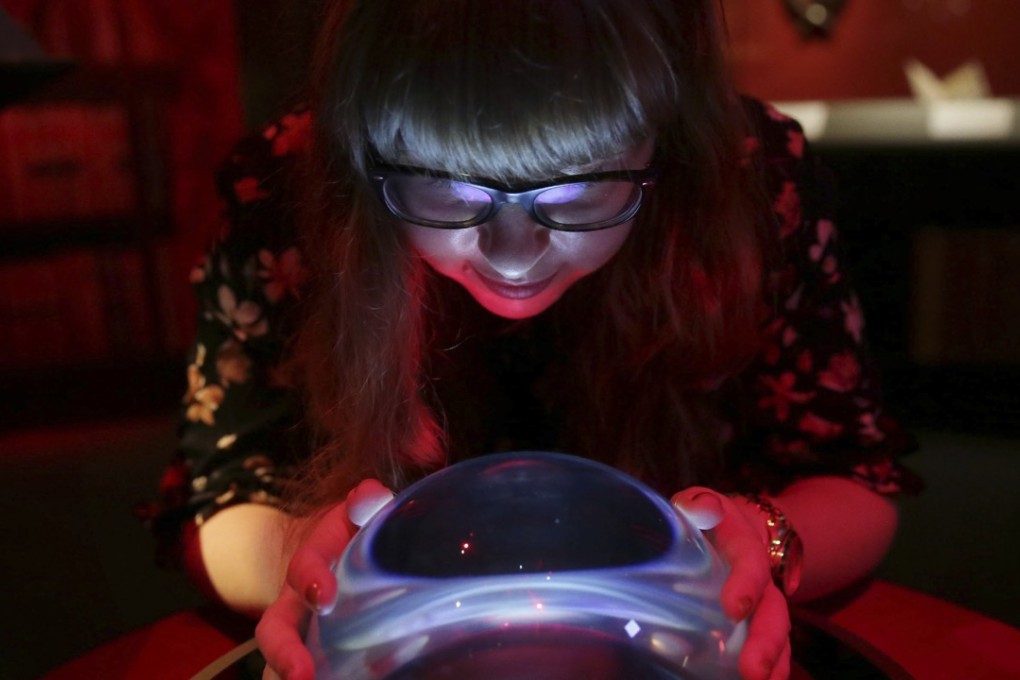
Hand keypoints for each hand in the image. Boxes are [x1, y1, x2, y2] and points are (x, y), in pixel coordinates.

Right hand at [256, 479, 393, 679]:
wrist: (351, 552)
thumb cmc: (357, 531)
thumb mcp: (359, 512)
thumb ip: (365, 501)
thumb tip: (372, 495)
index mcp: (311, 563)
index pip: (302, 569)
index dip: (310, 580)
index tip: (324, 596)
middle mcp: (298, 604)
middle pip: (275, 631)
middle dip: (284, 654)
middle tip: (301, 676)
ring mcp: (305, 634)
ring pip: (283, 660)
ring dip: (292, 675)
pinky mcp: (320, 656)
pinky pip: (318, 672)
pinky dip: (329, 678)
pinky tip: (358, 679)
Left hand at [671, 488, 791, 679]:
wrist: (733, 524)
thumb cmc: (704, 515)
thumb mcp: (698, 503)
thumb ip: (697, 506)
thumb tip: (698, 508)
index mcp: (741, 540)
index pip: (749, 560)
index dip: (746, 583)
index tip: (734, 608)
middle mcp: (761, 573)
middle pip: (771, 607)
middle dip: (765, 640)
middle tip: (753, 671)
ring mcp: (764, 600)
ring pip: (777, 631)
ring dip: (773, 660)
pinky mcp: (760, 620)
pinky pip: (772, 646)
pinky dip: (773, 667)